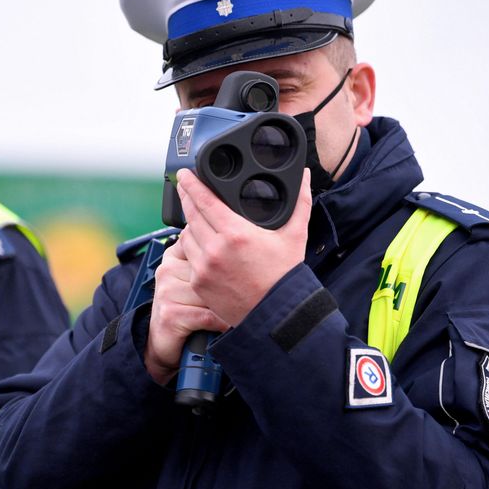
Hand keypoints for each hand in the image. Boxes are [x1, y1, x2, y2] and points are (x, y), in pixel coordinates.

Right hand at [145, 236, 229, 384]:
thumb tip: (248, 245)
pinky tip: (226, 324)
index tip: (240, 274)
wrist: (163, 341)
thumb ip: (210, 261)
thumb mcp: (197, 281)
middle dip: (231, 286)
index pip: (205, 244)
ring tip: (234, 312)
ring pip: (211, 293)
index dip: (227, 260)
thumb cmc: (187, 309)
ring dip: (226, 306)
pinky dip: (221, 322)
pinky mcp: (170, 314)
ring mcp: (166, 291)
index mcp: (174, 255)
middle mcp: (167, 269)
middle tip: (243, 295)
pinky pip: (207, 315)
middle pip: (211, 269)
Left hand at [174, 168, 312, 325]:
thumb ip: (299, 201)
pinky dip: (192, 247)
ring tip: (198, 217)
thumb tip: (303, 175)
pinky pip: (188, 256)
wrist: (276, 315)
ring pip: (186, 236)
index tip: (184, 174)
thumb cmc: (285, 275)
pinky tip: (200, 242)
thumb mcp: (295, 235)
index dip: (191, 184)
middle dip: (187, 198)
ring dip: (190, 224)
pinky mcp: (198, 283)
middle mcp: (215, 250)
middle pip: (191, 215)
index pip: (204, 201)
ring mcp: (204, 267)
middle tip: (185, 186)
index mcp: (236, 234)